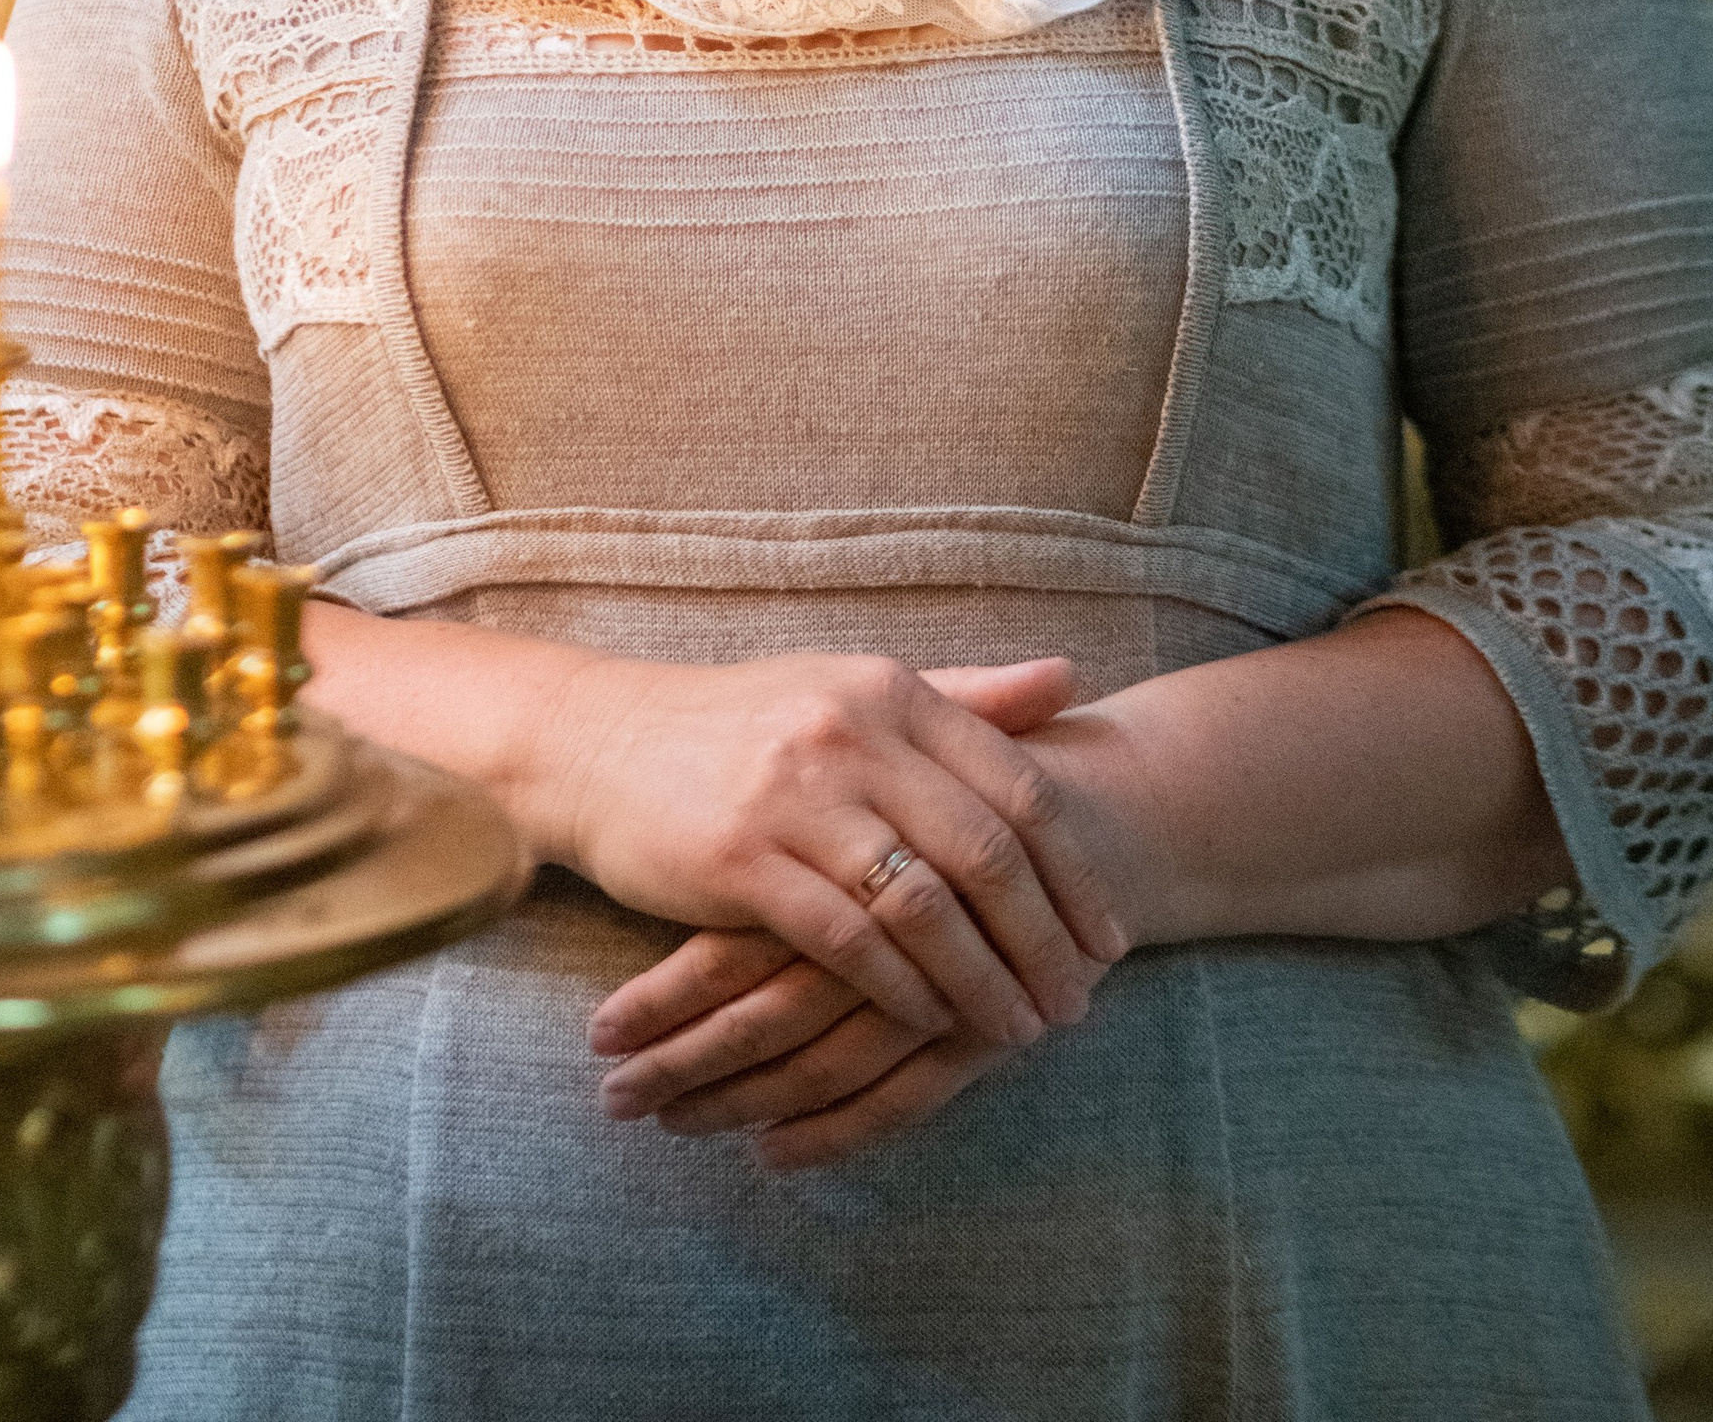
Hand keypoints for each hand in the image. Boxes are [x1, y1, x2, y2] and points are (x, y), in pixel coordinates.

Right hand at [551, 648, 1118, 1061]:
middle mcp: (851, 733)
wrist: (601, 744)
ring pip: (924, 906)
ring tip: (1019, 1030)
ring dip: (984, 981)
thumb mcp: (853, 690)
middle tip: (1079, 1005)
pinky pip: (847, 942)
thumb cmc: (745, 725)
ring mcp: (795, 795)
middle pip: (985, 852)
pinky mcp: (741, 859)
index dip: (1075, 872)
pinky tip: (931, 1025)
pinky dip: (902, 992)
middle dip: (1045, 941)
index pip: (1017, 787)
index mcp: (890, 691)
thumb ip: (965, 695)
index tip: (1111, 938)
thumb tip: (1072, 682)